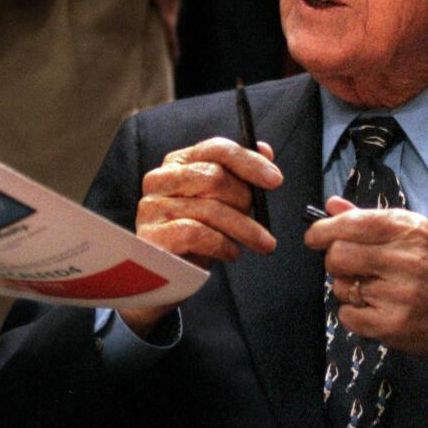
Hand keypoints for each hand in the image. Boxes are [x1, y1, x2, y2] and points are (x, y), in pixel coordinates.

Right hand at [119, 137, 282, 336]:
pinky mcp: (151, 236)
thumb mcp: (221, 203)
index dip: (249, 162)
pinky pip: (197, 234)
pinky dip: (222, 245)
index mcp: (178, 163)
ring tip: (259, 243)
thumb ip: (239, 176)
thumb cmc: (196, 236)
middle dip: (245, 201)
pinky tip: (231, 253)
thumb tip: (265, 150)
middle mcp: (159, 179)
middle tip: (261, 224)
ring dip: (244, 229)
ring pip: (210, 208)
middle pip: (215, 177)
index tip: (276, 180)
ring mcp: (151, 207)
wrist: (166, 278)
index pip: (216, 149)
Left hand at [305, 196, 427, 377]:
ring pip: (340, 286)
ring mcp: (398, 294)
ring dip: (349, 290)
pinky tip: (378, 310)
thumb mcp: (416, 237)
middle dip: (335, 262)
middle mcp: (405, 259)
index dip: (323, 230)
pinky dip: (355, 315)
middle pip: (337, 255)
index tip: (315, 237)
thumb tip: (332, 206)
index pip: (351, 223)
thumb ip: (370, 220)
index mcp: (410, 230)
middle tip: (352, 268)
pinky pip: (347, 315)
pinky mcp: (391, 324)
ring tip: (376, 291)